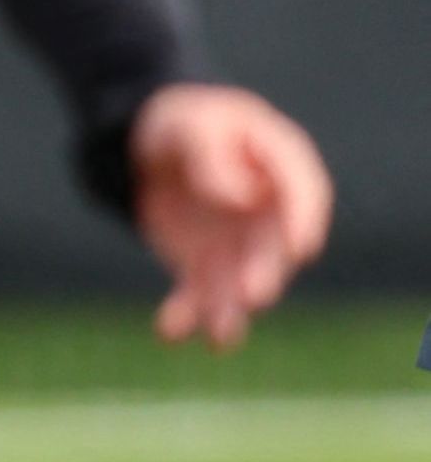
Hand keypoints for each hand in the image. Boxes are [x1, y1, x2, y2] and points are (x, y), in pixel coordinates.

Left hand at [127, 83, 330, 349]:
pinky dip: (185, 313)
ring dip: (229, 310)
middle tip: (254, 296)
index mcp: (282, 166)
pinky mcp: (205, 265)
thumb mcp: (193, 125)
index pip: (304, 195)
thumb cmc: (187, 124)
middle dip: (265, 274)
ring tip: (218, 338)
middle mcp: (270, 214)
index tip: (300, 247)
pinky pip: (197, 293)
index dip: (302, 222)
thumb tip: (240, 195)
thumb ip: (213, 154)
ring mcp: (240, 244)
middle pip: (273, 248)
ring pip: (239, 282)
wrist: (157, 143)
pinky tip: (169, 331)